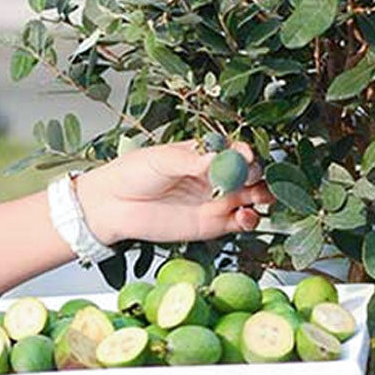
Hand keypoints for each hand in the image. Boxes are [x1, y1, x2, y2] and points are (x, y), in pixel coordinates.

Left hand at [76, 141, 272, 245]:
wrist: (112, 205)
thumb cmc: (134, 173)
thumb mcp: (162, 159)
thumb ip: (191, 161)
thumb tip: (217, 157)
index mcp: (205, 153)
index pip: (235, 149)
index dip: (245, 152)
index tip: (246, 155)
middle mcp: (215, 176)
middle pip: (249, 173)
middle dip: (258, 174)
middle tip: (253, 177)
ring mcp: (216, 200)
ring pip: (251, 197)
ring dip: (262, 196)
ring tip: (259, 197)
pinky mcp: (212, 225)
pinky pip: (240, 222)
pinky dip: (250, 220)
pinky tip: (247, 216)